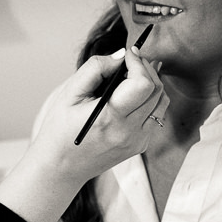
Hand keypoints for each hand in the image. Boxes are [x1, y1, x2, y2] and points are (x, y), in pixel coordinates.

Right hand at [0, 46, 165, 221]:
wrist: (61, 167)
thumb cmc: (60, 129)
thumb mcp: (69, 93)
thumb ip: (95, 69)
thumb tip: (121, 56)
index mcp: (110, 119)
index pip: (143, 84)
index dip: (139, 63)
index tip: (128, 54)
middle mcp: (129, 132)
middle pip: (157, 90)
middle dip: (146, 68)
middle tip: (130, 61)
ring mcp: (138, 141)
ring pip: (162, 102)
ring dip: (152, 83)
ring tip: (132, 75)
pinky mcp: (141, 146)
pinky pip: (156, 115)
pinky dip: (150, 100)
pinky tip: (131, 95)